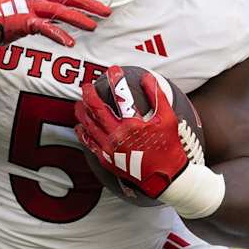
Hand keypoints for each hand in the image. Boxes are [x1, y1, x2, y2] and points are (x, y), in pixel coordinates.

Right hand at [0, 0, 108, 48]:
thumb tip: (67, 16)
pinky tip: (69, 42)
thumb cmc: (7, 18)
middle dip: (89, 6)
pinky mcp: (23, 21)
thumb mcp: (31, 9)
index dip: (87, 1)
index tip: (102, 8)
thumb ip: (48, 12)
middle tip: (106, 13)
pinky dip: (58, 34)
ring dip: (78, 19)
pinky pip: (44, 28)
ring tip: (93, 27)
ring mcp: (30, 8)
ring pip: (59, 12)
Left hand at [74, 66, 195, 199]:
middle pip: (95, 110)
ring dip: (82, 112)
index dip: (115, 79)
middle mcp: (117, 137)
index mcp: (133, 125)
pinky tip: (81, 126)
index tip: (113, 70)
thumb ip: (157, 95)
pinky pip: (89, 143)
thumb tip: (147, 77)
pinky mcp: (106, 160)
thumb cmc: (169, 147)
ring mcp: (109, 149)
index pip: (120, 96)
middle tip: (87, 85)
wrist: (165, 178)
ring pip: (89, 126)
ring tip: (79, 103)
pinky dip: (83, 133)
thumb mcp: (168, 119)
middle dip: (89, 94)